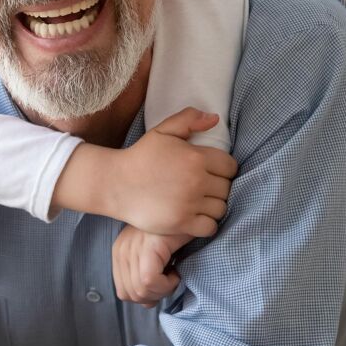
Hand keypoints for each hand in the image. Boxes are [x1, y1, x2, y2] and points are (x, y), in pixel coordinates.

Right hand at [109, 107, 236, 236]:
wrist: (116, 183)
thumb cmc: (140, 156)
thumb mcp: (162, 131)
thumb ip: (188, 120)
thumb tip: (215, 119)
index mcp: (196, 157)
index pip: (230, 167)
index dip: (223, 169)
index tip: (210, 172)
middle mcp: (197, 181)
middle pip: (227, 188)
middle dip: (218, 187)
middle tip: (202, 188)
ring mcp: (189, 204)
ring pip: (221, 208)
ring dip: (213, 206)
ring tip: (200, 202)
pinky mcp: (181, 222)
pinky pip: (210, 227)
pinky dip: (206, 224)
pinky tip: (195, 217)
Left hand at [112, 224, 190, 307]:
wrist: (187, 212)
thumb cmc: (175, 236)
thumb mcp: (154, 258)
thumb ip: (146, 279)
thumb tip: (148, 304)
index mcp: (120, 253)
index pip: (124, 293)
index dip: (146, 297)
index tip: (163, 285)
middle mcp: (121, 251)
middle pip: (131, 295)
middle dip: (155, 296)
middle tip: (170, 280)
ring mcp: (132, 249)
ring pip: (142, 290)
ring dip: (163, 290)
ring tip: (173, 274)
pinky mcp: (145, 249)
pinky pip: (150, 281)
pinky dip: (167, 284)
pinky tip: (176, 271)